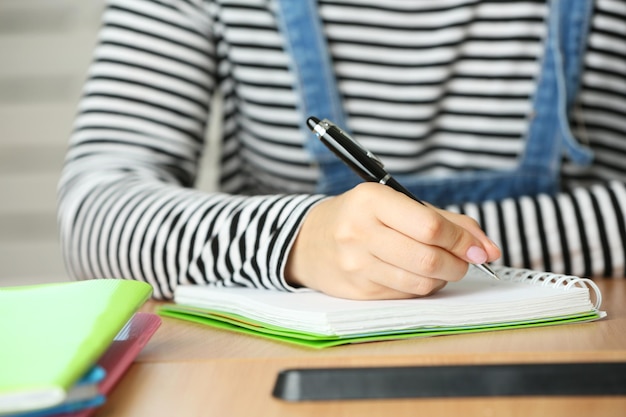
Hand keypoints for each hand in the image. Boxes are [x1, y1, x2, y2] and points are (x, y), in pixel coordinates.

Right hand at [285, 183, 500, 298]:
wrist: (310, 240)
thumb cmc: (362, 217)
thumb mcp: (396, 204)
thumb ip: (446, 221)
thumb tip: (488, 248)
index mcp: (371, 200)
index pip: (429, 226)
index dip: (463, 240)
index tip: (480, 249)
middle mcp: (359, 232)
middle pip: (427, 258)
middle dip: (458, 263)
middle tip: (464, 261)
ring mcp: (355, 265)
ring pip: (419, 282)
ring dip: (443, 278)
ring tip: (441, 267)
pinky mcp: (357, 291)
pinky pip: (405, 295)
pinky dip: (422, 287)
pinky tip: (417, 275)